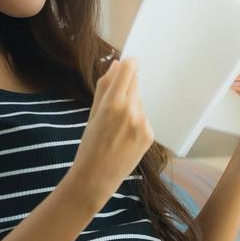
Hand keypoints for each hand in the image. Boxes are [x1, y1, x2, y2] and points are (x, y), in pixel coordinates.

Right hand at [69, 57, 153, 202]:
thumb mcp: (92, 112)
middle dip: (125, 88)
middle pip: (135, 84)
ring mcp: (143, 124)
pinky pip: (143, 118)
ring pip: (139, 102)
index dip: (129, 64)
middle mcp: (132, 111)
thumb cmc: (89, 144)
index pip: (129, 70)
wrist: (97, 177)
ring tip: (115, 128)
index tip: (127, 63)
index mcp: (114, 103)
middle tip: (112, 107)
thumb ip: (105, 86)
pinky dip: (135, 122)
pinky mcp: (150, 134)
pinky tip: (124, 137)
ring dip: (130, 107)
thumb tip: (117, 64)